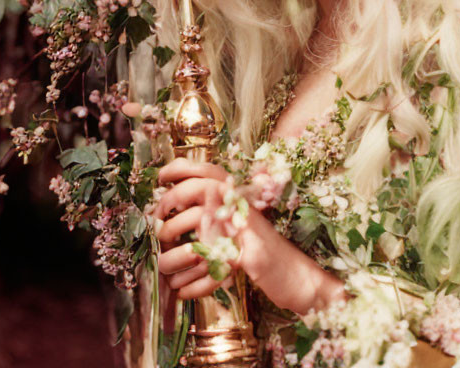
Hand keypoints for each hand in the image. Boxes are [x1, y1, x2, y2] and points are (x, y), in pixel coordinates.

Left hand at [153, 157, 347, 314]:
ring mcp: (250, 230)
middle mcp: (244, 208)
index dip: (182, 168)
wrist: (301, 278)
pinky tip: (183, 292)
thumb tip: (177, 209)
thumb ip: (218, 213)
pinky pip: (215, 267)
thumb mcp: (240, 227)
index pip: (209, 170)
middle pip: (201, 188)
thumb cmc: (265, 255)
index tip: (161, 177)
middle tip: (157, 226)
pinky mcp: (253, 257)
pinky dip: (195, 284)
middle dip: (170, 204)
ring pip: (200, 226)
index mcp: (239, 199)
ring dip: (175, 250)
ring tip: (165, 265)